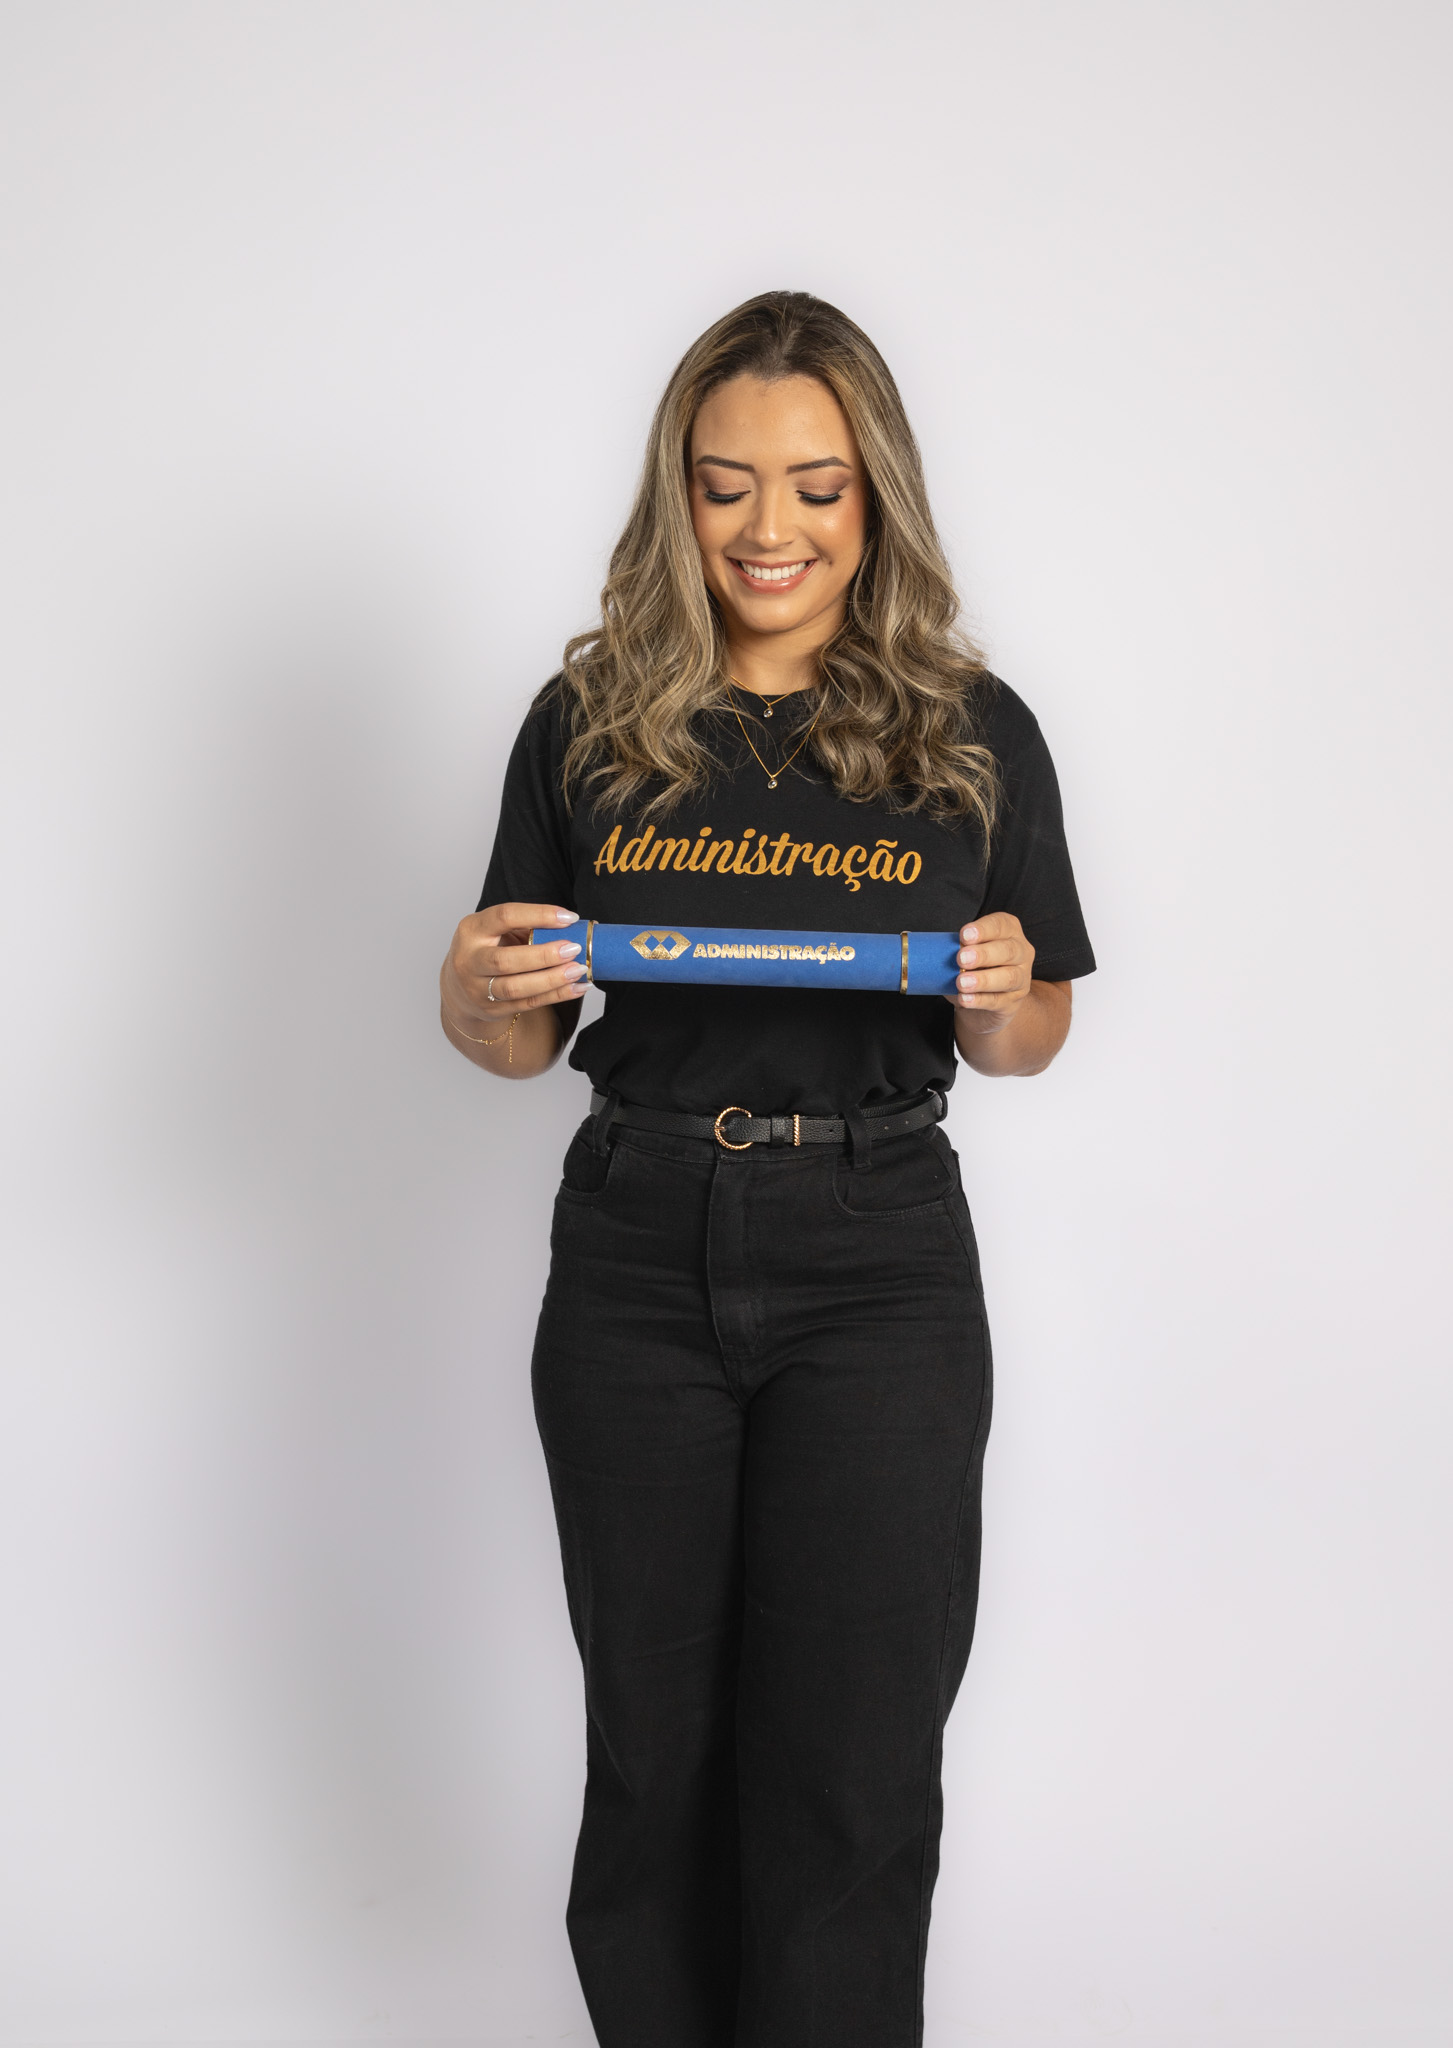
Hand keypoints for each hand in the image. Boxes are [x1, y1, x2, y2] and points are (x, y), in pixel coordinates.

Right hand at [443, 901, 585, 1031]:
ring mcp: (478, 989)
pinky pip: (528, 1003)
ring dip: (552, 979)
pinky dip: (556, 996)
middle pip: (505, 960)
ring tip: (578, 970)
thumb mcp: (497, 930)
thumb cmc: (488, 948)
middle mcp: (469, 960)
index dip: (538, 915)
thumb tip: (571, 924)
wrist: (461, 986)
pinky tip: (577, 987)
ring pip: (516, 988)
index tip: (568, 917)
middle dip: (543, 955)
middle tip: (573, 949)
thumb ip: (527, 926)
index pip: (504, 916)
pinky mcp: (491, 1009)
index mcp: (472, 929)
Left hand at [947, 912, 1035, 1033]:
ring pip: (1008, 977)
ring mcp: (1021, 978)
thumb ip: (955, 948)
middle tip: (961, 958)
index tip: (964, 935)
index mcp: (1009, 931)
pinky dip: (979, 1000)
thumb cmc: (974, 967)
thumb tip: (928, 946)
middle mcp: (1021, 952)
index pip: (1001, 925)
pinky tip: (964, 999)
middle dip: (984, 954)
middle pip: (1008, 950)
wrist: (984, 1001)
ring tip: (961, 982)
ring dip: (983, 980)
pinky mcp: (1013, 1001)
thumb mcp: (966, 952)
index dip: (984, 929)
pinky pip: (998, 1001)